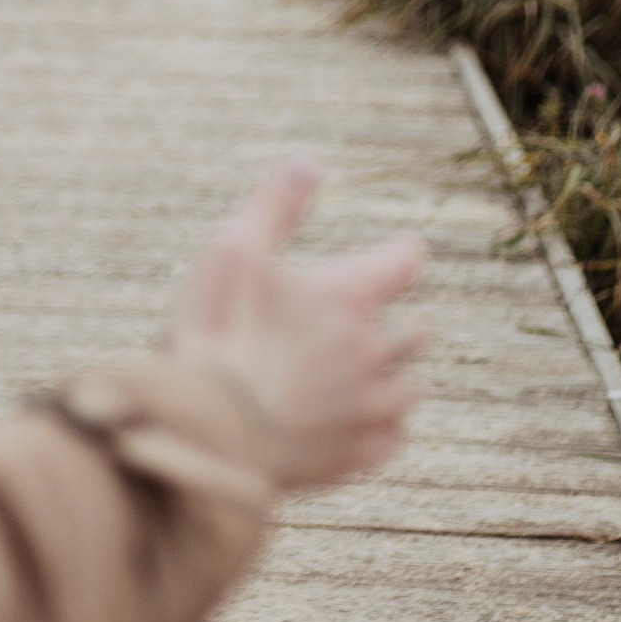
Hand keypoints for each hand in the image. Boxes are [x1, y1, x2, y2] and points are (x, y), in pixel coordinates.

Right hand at [160, 163, 426, 493]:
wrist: (206, 435)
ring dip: (397, 378)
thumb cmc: (213, 335)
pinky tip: (363, 426)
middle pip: (415, 332)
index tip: (405, 253)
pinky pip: (391, 442)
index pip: (402, 264)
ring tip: (372, 375)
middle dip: (400, 323)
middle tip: (378, 321)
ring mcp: (365, 410)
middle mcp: (370, 353)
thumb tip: (306, 164)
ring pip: (410, 390)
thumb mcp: (232, 252)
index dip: (403, 255)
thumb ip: (274, 207)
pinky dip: (383, 431)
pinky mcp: (353, 457)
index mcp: (346, 298)